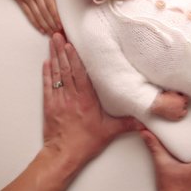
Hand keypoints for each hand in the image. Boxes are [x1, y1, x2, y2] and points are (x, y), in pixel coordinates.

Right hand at [0, 0, 60, 34]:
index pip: (50, 0)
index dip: (56, 13)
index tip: (63, 23)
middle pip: (45, 10)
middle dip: (54, 23)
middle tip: (63, 33)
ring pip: (37, 13)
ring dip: (46, 24)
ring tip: (54, 34)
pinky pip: (28, 12)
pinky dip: (35, 21)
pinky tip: (41, 29)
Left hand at [44, 33, 142, 161]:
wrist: (63, 156)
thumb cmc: (84, 142)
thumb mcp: (109, 131)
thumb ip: (127, 123)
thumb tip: (143, 120)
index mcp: (85, 98)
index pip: (79, 73)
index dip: (74, 57)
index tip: (71, 43)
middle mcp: (71, 96)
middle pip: (65, 68)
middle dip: (61, 49)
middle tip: (58, 34)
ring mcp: (58, 99)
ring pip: (56, 73)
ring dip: (53, 56)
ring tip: (52, 42)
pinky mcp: (50, 105)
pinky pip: (47, 85)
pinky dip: (46, 72)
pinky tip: (46, 62)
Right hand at [151, 91, 187, 120]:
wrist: (157, 103)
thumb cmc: (164, 96)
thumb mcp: (172, 91)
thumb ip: (178, 93)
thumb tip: (181, 93)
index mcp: (182, 100)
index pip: (187, 98)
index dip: (183, 97)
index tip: (181, 97)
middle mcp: (182, 107)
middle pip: (185, 104)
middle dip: (182, 103)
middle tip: (177, 101)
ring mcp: (178, 113)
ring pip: (184, 112)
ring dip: (182, 110)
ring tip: (178, 107)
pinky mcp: (174, 117)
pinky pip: (180, 117)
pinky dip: (179, 115)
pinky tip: (177, 113)